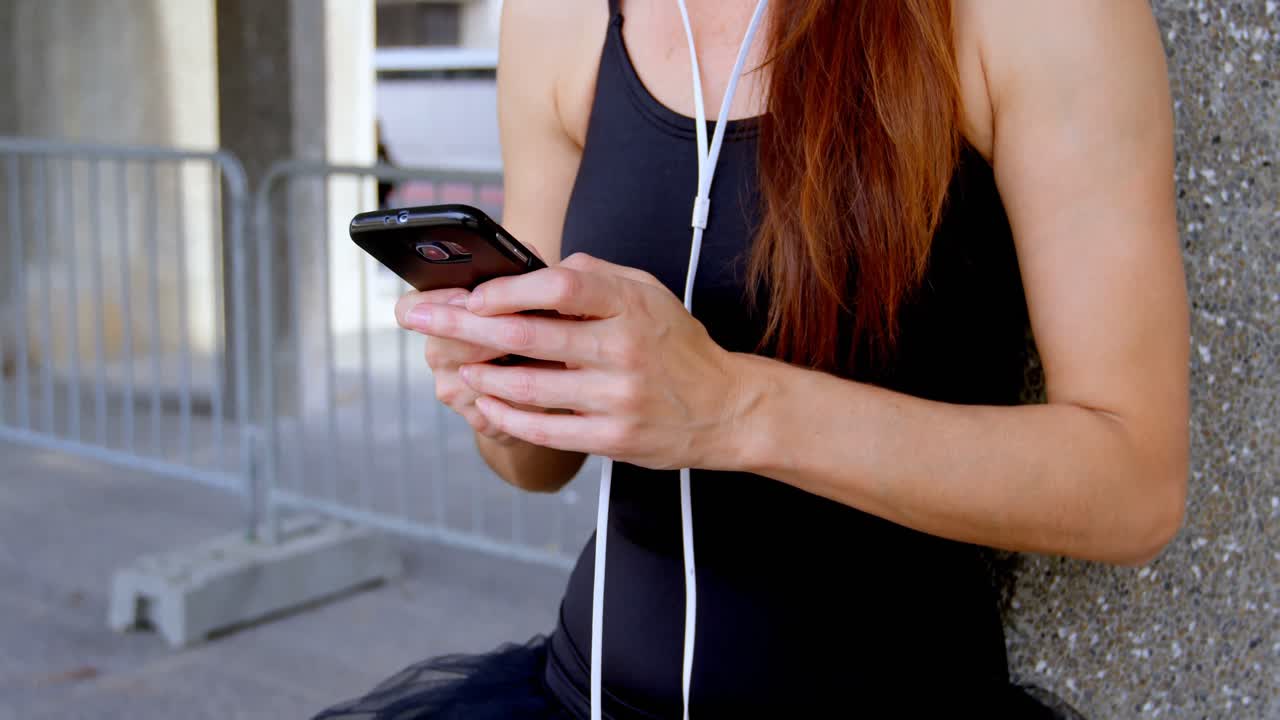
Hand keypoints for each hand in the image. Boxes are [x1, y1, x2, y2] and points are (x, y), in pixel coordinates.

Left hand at [403, 253, 745, 469]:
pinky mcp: (613, 437)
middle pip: (526, 336)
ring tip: (453, 366)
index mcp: (631, 304)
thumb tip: (532, 270)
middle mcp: (624, 349)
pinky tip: (485, 402)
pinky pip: (544, 430)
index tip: (470, 295)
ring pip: (527, 388)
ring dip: (479, 376)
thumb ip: (594, 275)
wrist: (726, 408)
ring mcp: (617, 397)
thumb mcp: (648, 291)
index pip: (559, 285)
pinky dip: (505, 415)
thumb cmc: (676, 343)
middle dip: (461, 326)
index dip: (507, 290)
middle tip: (419, 319)